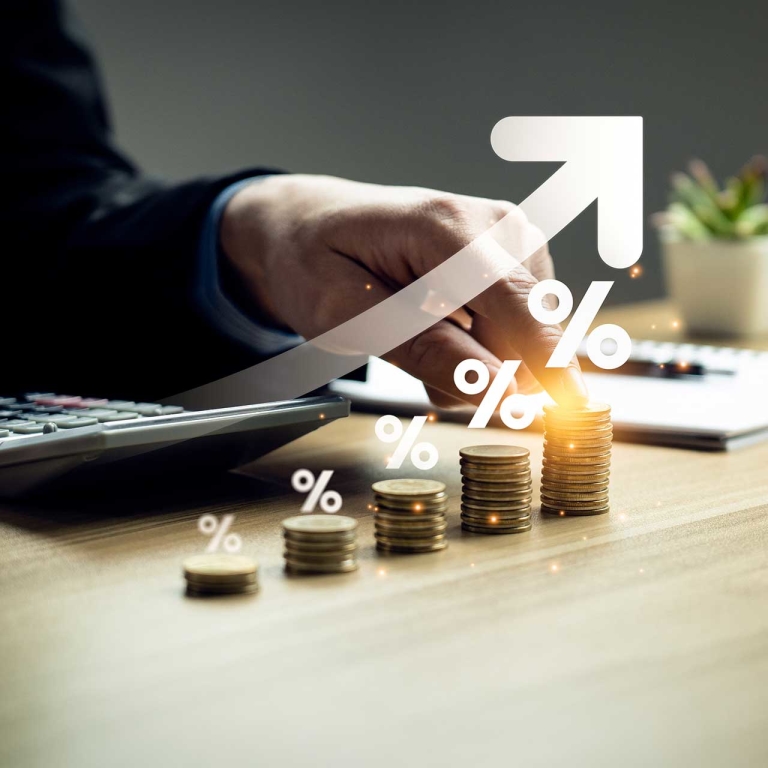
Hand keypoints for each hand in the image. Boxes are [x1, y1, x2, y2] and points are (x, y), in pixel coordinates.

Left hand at [220, 174, 587, 407]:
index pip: (515, 301)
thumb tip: (501, 390)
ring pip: (525, 333)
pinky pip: (517, 324)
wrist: (310, 224)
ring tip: (418, 339)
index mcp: (447, 226)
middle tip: (417, 367)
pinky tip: (441, 329)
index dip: (546, 360)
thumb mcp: (348, 316)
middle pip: (526, 328)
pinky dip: (482, 344)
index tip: (572, 410)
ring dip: (479, 361)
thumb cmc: (316, 262)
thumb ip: (426, 351)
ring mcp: (507, 236)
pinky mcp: (511, 257)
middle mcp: (493, 223)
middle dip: (484, 371)